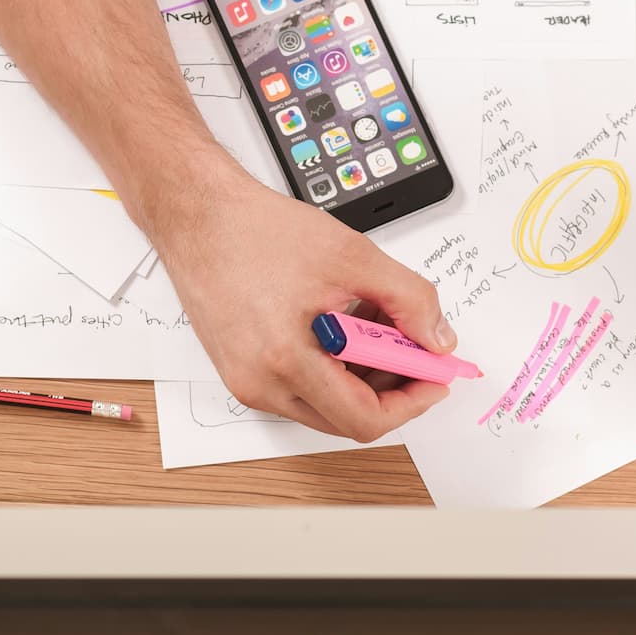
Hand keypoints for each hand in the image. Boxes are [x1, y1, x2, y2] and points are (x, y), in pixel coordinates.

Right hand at [155, 160, 457, 441]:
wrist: (198, 215)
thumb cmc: (255, 230)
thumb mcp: (352, 255)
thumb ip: (408, 299)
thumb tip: (437, 339)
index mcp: (285, 360)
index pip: (364, 419)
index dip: (411, 402)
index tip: (434, 377)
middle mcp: (260, 384)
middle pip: (345, 418)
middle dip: (390, 386)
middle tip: (411, 345)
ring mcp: (246, 380)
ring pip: (323, 403)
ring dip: (361, 374)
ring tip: (372, 320)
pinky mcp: (239, 369)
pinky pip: (298, 386)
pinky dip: (331, 365)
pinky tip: (341, 321)